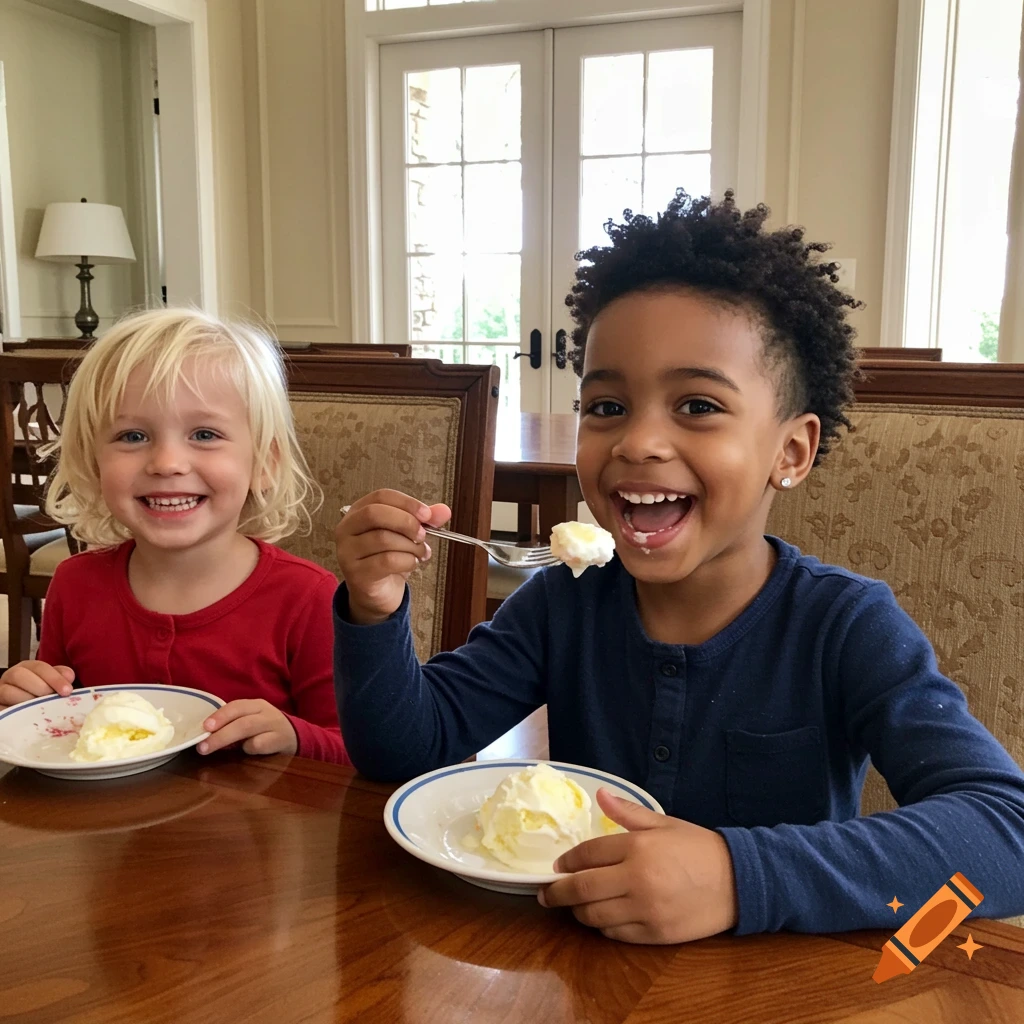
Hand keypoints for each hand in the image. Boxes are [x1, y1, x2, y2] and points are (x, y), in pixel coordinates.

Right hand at [0, 661, 74, 707]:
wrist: (22, 710)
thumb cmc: (41, 695)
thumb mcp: (51, 683)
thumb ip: (60, 677)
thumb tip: (69, 677)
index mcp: (26, 667)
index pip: (39, 667)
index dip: (54, 677)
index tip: (67, 691)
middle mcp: (10, 677)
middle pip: (19, 675)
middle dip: (40, 687)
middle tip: (52, 699)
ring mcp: (0, 692)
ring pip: (7, 691)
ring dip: (27, 700)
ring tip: (41, 709)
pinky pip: (2, 709)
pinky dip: (14, 712)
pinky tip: (29, 717)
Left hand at [198, 699, 297, 756]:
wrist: (294, 736)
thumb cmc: (264, 729)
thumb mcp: (251, 720)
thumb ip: (232, 724)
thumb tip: (206, 734)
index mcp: (256, 705)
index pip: (236, 706)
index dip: (219, 716)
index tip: (205, 727)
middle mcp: (266, 713)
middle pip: (241, 721)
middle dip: (220, 734)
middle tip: (202, 746)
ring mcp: (274, 726)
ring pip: (249, 730)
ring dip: (227, 740)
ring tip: (211, 749)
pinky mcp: (279, 741)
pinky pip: (259, 745)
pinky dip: (248, 748)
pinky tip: (246, 751)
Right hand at [334, 489, 450, 624]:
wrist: (377, 594)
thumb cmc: (389, 559)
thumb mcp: (408, 535)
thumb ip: (424, 521)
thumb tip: (443, 511)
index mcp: (358, 512)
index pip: (381, 496)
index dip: (407, 503)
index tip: (427, 514)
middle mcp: (346, 529)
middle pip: (375, 513)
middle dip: (406, 522)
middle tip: (423, 535)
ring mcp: (347, 552)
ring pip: (383, 538)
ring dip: (410, 546)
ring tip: (420, 553)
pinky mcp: (355, 574)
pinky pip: (386, 561)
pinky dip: (406, 561)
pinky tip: (411, 564)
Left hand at [537, 788, 737, 943]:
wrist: (738, 881)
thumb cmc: (698, 847)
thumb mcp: (664, 823)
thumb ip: (628, 812)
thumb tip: (600, 794)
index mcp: (638, 847)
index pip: (587, 854)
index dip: (567, 862)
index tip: (558, 867)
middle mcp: (636, 879)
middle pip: (581, 890)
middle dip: (557, 893)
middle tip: (546, 894)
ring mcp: (645, 910)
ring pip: (594, 916)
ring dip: (578, 911)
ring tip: (575, 905)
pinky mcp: (654, 935)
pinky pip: (615, 934)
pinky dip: (603, 926)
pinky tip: (602, 917)